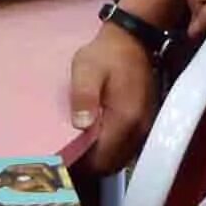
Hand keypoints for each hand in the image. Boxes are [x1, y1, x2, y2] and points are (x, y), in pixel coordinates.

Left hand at [67, 22, 159, 175]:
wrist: (133, 39)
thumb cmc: (106, 54)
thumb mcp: (86, 68)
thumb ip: (84, 96)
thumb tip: (82, 126)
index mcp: (124, 119)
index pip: (101, 160)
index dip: (80, 165)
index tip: (61, 160)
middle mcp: (138, 130)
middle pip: (111, 165)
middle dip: (89, 166)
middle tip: (67, 155)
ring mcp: (144, 128)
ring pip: (119, 160)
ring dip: (100, 160)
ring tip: (79, 149)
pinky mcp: (144, 124)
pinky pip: (125, 149)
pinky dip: (110, 151)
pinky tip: (95, 139)